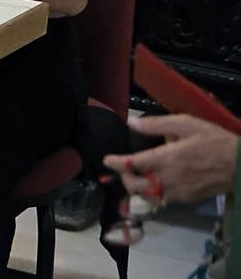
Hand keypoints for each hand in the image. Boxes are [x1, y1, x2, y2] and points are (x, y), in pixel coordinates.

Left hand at [104, 114, 238, 203]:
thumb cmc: (214, 140)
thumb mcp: (187, 124)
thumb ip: (157, 124)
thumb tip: (131, 122)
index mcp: (168, 158)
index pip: (134, 164)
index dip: (117, 163)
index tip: (107, 160)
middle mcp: (170, 178)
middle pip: (136, 186)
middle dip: (124, 178)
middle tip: (123, 168)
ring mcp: (179, 192)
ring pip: (148, 197)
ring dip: (137, 188)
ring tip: (135, 177)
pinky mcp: (187, 199)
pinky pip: (163, 200)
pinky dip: (152, 195)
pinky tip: (152, 185)